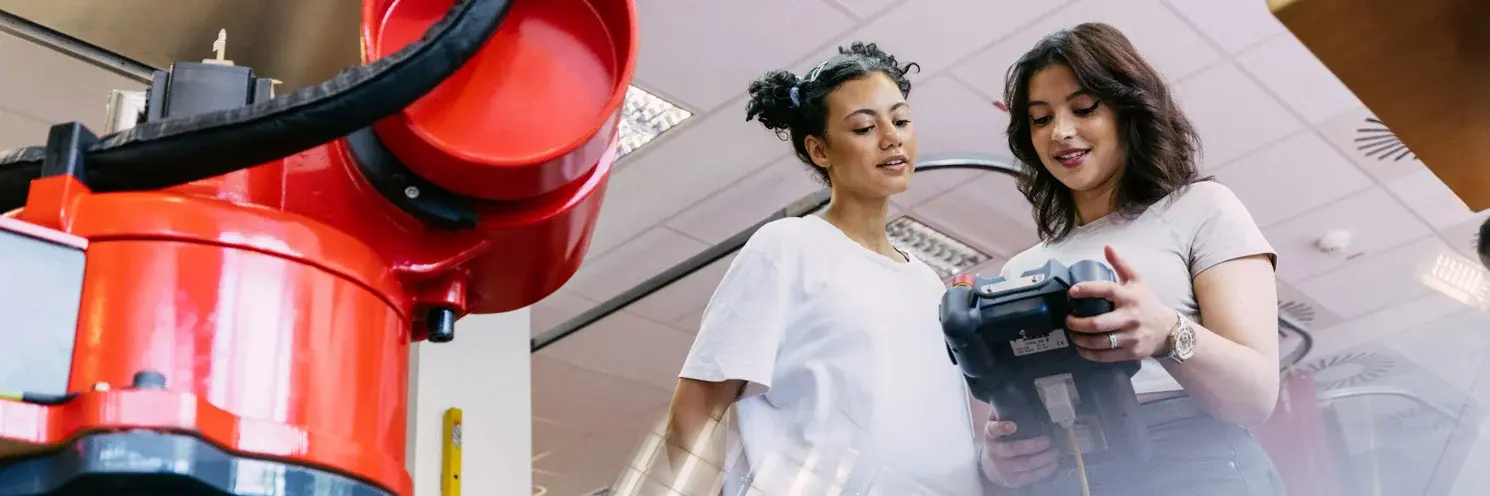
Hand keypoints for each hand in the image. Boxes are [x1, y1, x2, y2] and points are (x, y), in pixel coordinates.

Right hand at [980, 418, 1057, 486]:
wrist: (990, 466)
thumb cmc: (999, 440)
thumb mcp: (996, 425)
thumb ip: (1003, 413)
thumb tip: (1015, 395)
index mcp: (991, 435)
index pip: (993, 430)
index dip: (1002, 428)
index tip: (1013, 425)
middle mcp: (995, 452)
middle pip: (1013, 449)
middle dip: (1033, 446)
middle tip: (1048, 441)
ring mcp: (1004, 468)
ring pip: (1025, 464)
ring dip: (1043, 458)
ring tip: (1055, 452)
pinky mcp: (1013, 480)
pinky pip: (1030, 476)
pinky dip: (1044, 470)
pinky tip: (1053, 463)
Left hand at [1065, 244, 1179, 361]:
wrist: (1167, 330)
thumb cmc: (1146, 302)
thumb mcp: (1137, 281)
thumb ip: (1121, 264)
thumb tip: (1107, 246)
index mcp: (1130, 297)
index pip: (1107, 291)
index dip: (1088, 290)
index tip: (1072, 291)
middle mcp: (1131, 317)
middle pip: (1099, 323)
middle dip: (1077, 323)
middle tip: (1067, 320)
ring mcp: (1131, 337)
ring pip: (1100, 342)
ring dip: (1080, 339)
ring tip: (1071, 334)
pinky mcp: (1131, 353)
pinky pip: (1105, 356)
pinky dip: (1088, 353)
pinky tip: (1080, 347)